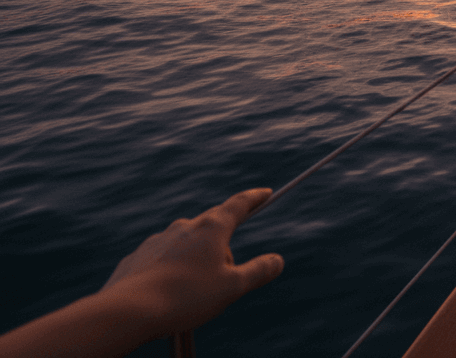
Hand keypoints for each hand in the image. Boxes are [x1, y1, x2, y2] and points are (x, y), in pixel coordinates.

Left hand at [101, 188, 283, 334]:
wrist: (128, 311)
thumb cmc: (185, 297)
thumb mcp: (231, 288)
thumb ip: (257, 272)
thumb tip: (278, 260)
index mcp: (212, 228)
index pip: (239, 204)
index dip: (255, 198)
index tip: (265, 193)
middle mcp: (185, 226)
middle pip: (213, 227)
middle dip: (223, 246)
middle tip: (225, 276)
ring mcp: (159, 240)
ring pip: (186, 244)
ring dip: (195, 260)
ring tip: (193, 293)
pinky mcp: (139, 256)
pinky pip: (161, 259)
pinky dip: (170, 271)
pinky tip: (167, 294)